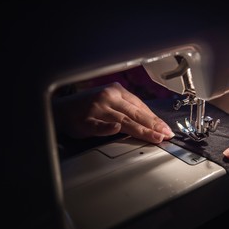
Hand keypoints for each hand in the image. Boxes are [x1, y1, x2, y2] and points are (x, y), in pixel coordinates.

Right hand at [54, 82, 174, 143]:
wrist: (62, 109)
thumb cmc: (89, 107)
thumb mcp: (111, 102)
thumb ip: (128, 109)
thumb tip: (151, 122)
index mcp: (117, 91)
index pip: (140, 106)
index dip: (155, 119)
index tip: (166, 128)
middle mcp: (108, 97)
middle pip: (135, 113)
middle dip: (153, 125)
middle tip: (165, 135)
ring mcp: (96, 108)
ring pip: (123, 120)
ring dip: (140, 130)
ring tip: (154, 137)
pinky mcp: (85, 120)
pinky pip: (98, 125)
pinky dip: (107, 128)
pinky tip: (115, 129)